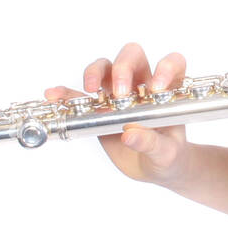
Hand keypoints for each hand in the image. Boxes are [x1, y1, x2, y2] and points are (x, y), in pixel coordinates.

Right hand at [43, 42, 191, 186]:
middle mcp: (143, 85)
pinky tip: (55, 96)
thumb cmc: (168, 154)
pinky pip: (79, 94)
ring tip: (91, 90)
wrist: (153, 169)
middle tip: (119, 94)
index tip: (157, 88)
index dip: (166, 67)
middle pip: (132, 57)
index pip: (172, 63)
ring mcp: (118, 93)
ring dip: (95, 73)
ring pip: (105, 67)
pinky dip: (67, 93)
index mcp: (168, 91)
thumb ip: (151, 143)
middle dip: (123, 67)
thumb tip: (130, 134)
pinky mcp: (99, 107)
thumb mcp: (165, 152)